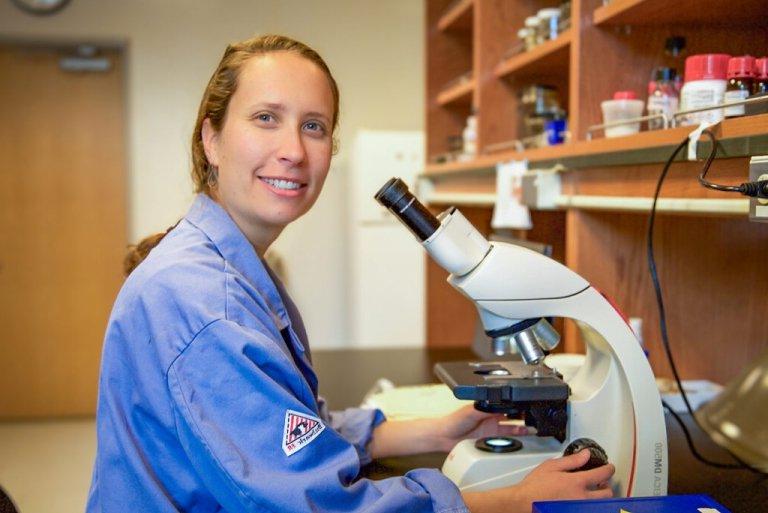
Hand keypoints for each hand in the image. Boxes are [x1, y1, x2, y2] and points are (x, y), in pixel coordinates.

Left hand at [432, 405, 528, 452]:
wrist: (444, 437)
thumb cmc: (453, 421)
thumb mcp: (471, 411)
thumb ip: (485, 408)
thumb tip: (499, 403)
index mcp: (488, 407)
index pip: (506, 404)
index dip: (517, 404)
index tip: (528, 405)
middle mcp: (492, 417)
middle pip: (512, 416)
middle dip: (524, 416)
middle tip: (535, 418)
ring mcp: (492, 429)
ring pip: (512, 428)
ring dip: (522, 429)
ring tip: (533, 430)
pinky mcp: (490, 440)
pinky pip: (506, 440)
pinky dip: (514, 440)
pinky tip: (522, 441)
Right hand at [462, 449, 614, 512]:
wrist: (524, 503)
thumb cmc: (534, 487)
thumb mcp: (551, 466)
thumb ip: (571, 461)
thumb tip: (586, 455)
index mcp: (577, 483)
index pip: (602, 474)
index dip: (609, 469)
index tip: (609, 467)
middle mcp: (582, 498)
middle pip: (607, 493)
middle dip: (606, 485)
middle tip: (601, 481)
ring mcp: (579, 508)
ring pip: (600, 504)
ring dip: (599, 497)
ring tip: (592, 492)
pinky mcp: (575, 512)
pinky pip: (588, 508)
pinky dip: (588, 504)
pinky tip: (581, 500)